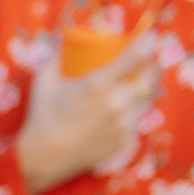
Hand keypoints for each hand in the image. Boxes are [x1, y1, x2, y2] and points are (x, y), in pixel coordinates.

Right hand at [15, 32, 157, 193]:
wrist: (41, 160)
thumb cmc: (40, 118)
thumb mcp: (44, 81)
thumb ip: (56, 57)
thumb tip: (64, 39)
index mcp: (99, 84)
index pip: (139, 54)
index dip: (150, 40)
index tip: (150, 34)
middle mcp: (117, 103)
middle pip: (152, 74)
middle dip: (153, 62)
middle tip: (145, 59)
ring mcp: (124, 124)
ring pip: (150, 96)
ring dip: (147, 85)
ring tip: (137, 82)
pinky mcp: (125, 140)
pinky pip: (139, 117)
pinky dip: (135, 108)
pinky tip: (124, 108)